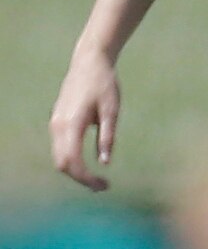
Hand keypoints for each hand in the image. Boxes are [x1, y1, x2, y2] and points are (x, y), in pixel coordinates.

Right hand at [50, 46, 119, 190]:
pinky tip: (87, 164)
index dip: (85, 177)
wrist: (89, 62)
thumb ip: (107, 136)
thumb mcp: (112, 109)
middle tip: (102, 186)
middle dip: (80, 178)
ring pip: (59, 157)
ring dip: (75, 171)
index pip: (72, 161)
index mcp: (71, 124)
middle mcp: (58, 126)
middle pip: (62, 163)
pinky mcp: (56, 122)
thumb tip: (105, 162)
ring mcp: (54, 124)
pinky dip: (71, 160)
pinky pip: (60, 148)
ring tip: (96, 179)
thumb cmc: (104, 83)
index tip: (103, 185)